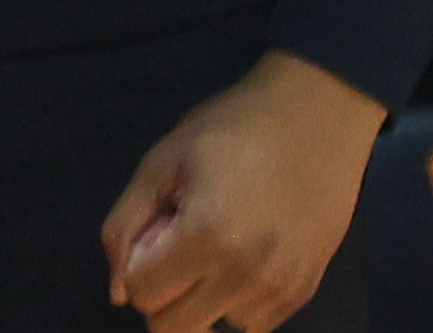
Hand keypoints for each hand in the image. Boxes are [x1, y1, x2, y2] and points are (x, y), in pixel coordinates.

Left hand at [104, 49, 381, 331]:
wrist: (314, 121)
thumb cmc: (229, 132)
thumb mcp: (160, 165)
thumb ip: (126, 229)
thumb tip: (118, 293)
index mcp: (206, 237)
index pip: (142, 295)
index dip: (137, 261)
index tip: (160, 224)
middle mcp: (248, 275)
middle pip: (175, 326)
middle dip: (162, 290)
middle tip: (180, 239)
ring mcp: (282, 288)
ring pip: (215, 324)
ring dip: (203, 295)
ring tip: (219, 240)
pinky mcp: (305, 291)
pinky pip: (254, 322)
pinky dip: (236, 300)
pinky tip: (243, 254)